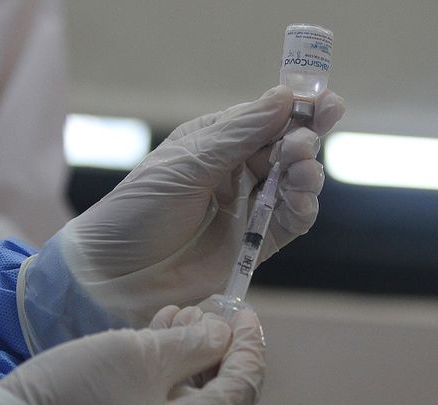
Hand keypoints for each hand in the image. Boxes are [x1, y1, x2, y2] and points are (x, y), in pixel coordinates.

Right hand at [0, 306, 264, 404]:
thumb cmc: (75, 391)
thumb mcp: (140, 355)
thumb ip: (193, 344)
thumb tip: (223, 336)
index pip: (241, 392)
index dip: (250, 348)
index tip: (245, 313)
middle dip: (228, 360)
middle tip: (218, 321)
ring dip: (199, 363)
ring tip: (183, 318)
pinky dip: (176, 380)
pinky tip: (164, 338)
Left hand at [19, 86, 343, 349]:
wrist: (114, 276)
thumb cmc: (138, 212)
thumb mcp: (185, 164)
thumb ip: (238, 134)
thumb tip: (285, 96)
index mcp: (214, 142)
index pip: (264, 118)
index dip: (295, 109)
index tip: (324, 101)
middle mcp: (235, 172)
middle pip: (285, 150)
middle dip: (303, 142)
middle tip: (304, 144)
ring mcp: (246, 209)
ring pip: (292, 185)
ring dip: (305, 176)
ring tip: (303, 171)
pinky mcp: (254, 245)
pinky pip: (288, 223)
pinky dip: (301, 210)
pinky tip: (301, 201)